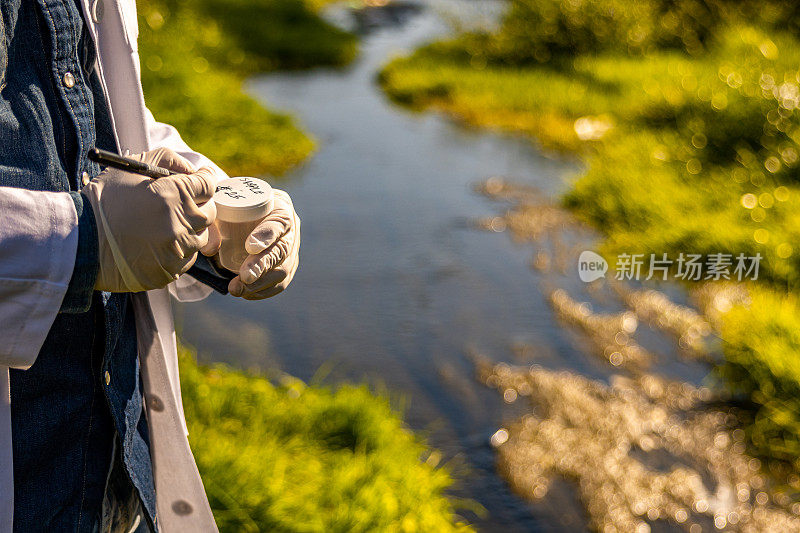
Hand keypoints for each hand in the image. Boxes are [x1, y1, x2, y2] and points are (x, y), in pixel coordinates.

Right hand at [82, 148, 218, 291]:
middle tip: (178, 206)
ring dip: (188, 231)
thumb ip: (169, 161)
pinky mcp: (170, 271)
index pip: (209, 186)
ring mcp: (177, 250)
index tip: (195, 184)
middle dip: (198, 206)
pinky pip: (187, 260)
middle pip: (210, 213)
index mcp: (176, 194)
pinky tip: (156, 245)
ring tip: (161, 227)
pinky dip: (178, 252)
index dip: (202, 183)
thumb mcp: (133, 166)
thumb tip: (193, 171)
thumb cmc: (105, 200)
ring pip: (200, 238)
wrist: (79, 240)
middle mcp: (182, 223)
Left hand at [225, 189, 299, 299]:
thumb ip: (214, 224)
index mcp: (280, 207)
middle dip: (263, 265)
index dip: (267, 236)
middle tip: (245, 276)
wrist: (248, 211)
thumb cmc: (235, 205)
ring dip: (260, 283)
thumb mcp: (223, 207)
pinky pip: (280, 283)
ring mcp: (292, 250)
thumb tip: (210, 249)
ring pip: (284, 270)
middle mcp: (291, 229)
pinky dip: (263, 291)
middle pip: (282, 250)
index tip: (250, 247)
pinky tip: (246, 293)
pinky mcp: (287, 266)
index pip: (279, 222)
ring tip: (237, 288)